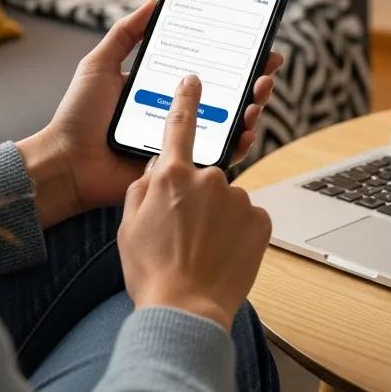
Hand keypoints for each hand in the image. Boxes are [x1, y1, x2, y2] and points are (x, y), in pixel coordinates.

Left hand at [17, 0, 283, 228]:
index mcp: (164, 87)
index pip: (209, 68)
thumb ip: (126, 33)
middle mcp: (180, 113)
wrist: (67, 163)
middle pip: (229, 93)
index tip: (257, 42)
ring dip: (254, 106)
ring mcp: (185, 140)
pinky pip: (221, 156)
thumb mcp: (100, 64)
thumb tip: (153, 1)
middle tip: (268, 67)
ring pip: (232, 122)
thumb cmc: (79, 117)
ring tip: (259, 93)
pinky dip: (240, 142)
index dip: (236, 56)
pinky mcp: (185, 167)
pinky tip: (247, 128)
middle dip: (255, 78)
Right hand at [118, 74, 271, 330]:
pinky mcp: (261, 219)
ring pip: (227, 200)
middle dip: (196, 199)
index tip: (194, 81)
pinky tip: (222, 255)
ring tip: (202, 253)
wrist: (186, 310)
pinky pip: (247, 218)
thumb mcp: (129, 224)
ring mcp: (239, 198)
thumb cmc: (152, 271)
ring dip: (217, 218)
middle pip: (205, 177)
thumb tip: (159, 168)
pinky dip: (237, 233)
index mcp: (172, 176)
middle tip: (183, 237)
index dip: (187, 99)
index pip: (180, 126)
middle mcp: (209, 179)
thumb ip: (144, 186)